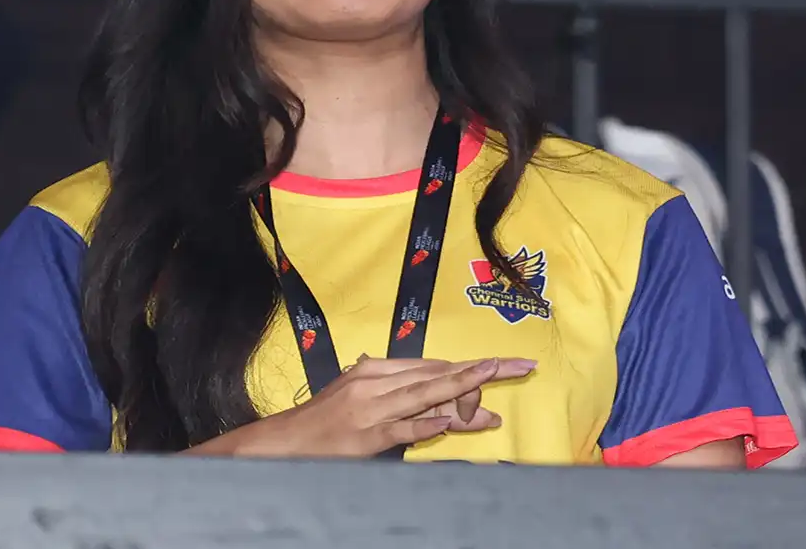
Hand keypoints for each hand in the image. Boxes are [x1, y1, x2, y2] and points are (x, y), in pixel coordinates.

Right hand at [195, 354, 535, 458]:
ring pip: (426, 395)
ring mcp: (373, 409)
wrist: (286, 441)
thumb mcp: (355, 395)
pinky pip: (406, 428)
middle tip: (519, 365)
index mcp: (374, 370)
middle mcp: (376, 383)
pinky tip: (453, 421)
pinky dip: (429, 424)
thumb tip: (429, 401)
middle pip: (437, 374)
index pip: (431, 365)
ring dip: (464, 388)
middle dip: (481, 370)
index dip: (468, 366)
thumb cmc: (322, 420)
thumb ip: (391, 392)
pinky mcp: (370, 436)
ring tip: (495, 381)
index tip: (501, 364)